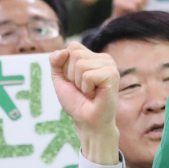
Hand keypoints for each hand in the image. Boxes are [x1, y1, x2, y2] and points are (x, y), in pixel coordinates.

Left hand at [50, 42, 119, 165]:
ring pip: (80, 64)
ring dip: (78, 83)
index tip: (73, 80)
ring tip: (88, 91)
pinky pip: (88, 75)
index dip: (66, 66)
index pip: (72, 47)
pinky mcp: (112, 74)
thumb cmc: (76, 101)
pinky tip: (94, 94)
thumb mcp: (60, 79)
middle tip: (81, 88)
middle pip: (75, 54)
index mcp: (92, 56)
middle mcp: (103, 58)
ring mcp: (109, 65)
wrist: (86, 120)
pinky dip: (86, 88)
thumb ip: (55, 62)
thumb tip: (63, 51)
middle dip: (71, 75)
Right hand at [111, 0, 152, 18]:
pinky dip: (135, 11)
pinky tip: (132, 13)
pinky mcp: (118, 3)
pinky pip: (133, 6)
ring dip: (140, 7)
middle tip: (140, 6)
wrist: (118, 20)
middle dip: (144, 0)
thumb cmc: (131, 8)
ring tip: (136, 10)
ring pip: (138, 0)